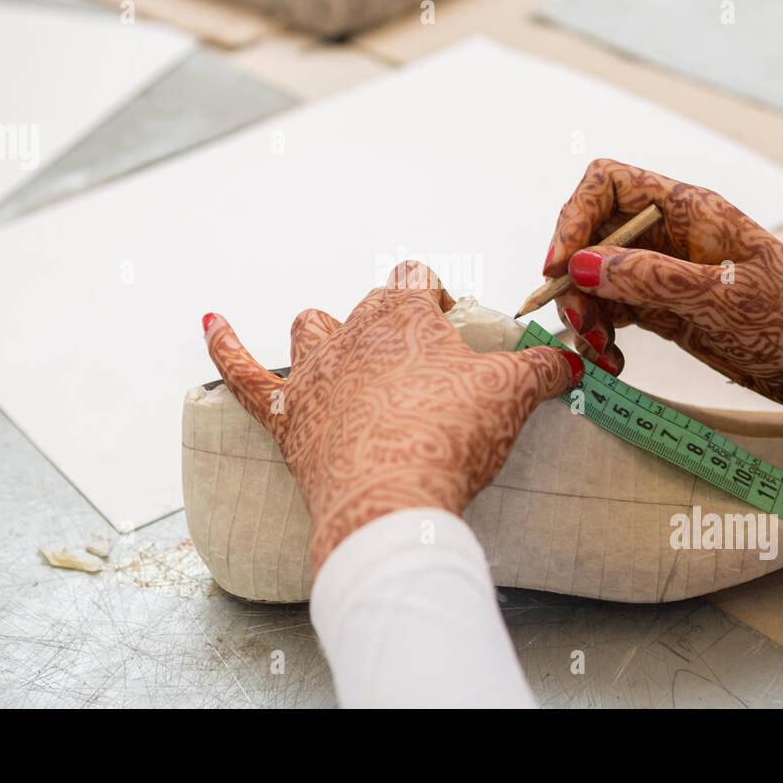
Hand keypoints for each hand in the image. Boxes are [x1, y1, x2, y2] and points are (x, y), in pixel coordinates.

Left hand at [203, 261, 582, 572]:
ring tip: (348, 355)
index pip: (417, 279)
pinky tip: (210, 322)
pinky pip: (242, 373)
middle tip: (428, 366)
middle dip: (396, 325)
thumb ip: (543, 368)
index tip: (456, 327)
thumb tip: (571, 360)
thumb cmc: (451, 438)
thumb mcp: (513, 395)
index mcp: (402, 313)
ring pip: (312, 328)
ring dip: (327, 334)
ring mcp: (312, 374)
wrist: (391, 504)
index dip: (438, 299)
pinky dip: (224, 345)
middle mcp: (351, 331)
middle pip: (372, 306)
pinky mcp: (284, 416)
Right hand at [545, 159, 782, 443]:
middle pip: (592, 236)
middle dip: (574, 279)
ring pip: (597, 279)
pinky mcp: (669, 309)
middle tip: (580, 325)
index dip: (573, 219)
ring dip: (586, 315)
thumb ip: (648, 279)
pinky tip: (615, 363)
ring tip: (601, 354)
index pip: (607, 185)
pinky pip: (616, 312)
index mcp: (689, 210)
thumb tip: (578, 265)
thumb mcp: (721, 299)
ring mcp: (667, 272)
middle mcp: (671, 234)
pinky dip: (605, 336)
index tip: (559, 267)